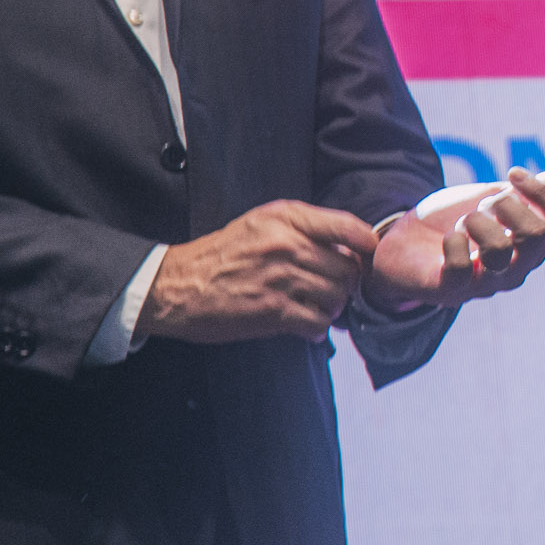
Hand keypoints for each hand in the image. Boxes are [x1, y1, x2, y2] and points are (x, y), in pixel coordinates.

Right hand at [138, 201, 380, 343]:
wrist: (176, 286)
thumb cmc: (222, 254)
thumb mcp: (261, 222)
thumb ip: (305, 227)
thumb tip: (349, 245)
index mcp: (286, 218)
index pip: (348, 226)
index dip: (368, 244)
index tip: (368, 255)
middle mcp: (287, 245)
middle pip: (349, 267)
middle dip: (349, 281)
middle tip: (337, 287)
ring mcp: (281, 279)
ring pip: (337, 296)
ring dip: (335, 305)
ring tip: (320, 305)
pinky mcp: (273, 311)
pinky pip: (318, 321)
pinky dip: (318, 326)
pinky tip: (308, 323)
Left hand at [366, 165, 544, 310]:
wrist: (403, 241)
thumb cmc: (455, 221)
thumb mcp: (496, 197)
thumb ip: (538, 191)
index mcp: (532, 248)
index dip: (541, 191)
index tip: (512, 173)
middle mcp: (515, 270)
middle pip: (535, 235)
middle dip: (506, 206)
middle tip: (483, 205)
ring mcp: (484, 285)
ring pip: (499, 250)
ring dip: (476, 222)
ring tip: (463, 224)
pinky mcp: (450, 291)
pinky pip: (461, 266)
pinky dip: (454, 241)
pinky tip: (448, 238)